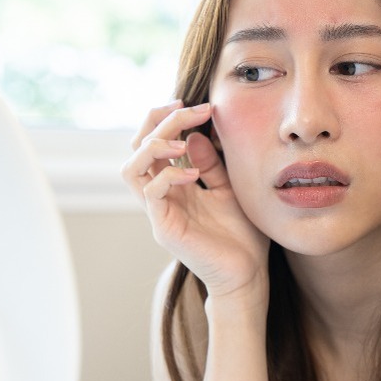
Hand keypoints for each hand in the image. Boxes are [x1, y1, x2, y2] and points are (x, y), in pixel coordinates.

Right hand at [121, 100, 269, 301]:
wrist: (248, 275)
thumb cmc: (241, 235)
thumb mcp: (229, 187)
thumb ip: (211, 163)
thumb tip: (193, 135)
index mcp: (174, 184)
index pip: (153, 142)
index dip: (167, 118)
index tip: (196, 105)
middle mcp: (160, 195)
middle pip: (137, 148)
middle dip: (158, 121)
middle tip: (188, 108)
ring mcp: (159, 212)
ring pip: (131, 168)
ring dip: (153, 146)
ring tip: (180, 142)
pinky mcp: (164, 228)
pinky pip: (151, 193)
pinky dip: (169, 175)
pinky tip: (195, 175)